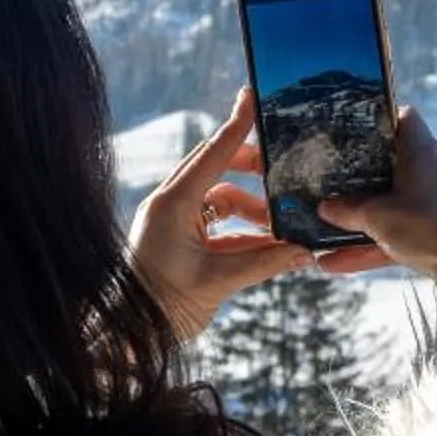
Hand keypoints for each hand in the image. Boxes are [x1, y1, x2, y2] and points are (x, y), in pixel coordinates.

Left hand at [128, 89, 311, 341]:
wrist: (130, 338)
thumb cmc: (163, 307)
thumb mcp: (218, 282)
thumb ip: (264, 263)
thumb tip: (306, 253)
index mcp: (173, 204)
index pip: (212, 154)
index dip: (236, 126)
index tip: (252, 98)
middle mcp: (170, 206)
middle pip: (215, 168)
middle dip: (250, 167)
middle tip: (283, 170)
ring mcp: (173, 222)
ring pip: (220, 198)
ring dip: (251, 207)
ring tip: (281, 224)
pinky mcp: (179, 241)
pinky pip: (217, 223)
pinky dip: (242, 229)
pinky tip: (268, 243)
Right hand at [315, 106, 436, 290]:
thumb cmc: (428, 226)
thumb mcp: (377, 216)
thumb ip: (349, 210)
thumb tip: (325, 207)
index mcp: (420, 152)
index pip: (404, 118)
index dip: (380, 118)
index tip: (352, 127)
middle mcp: (429, 172)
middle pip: (390, 163)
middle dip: (359, 173)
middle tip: (329, 175)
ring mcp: (432, 203)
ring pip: (388, 204)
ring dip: (357, 218)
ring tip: (320, 228)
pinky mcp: (433, 232)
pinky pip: (393, 235)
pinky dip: (367, 247)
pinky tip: (332, 264)